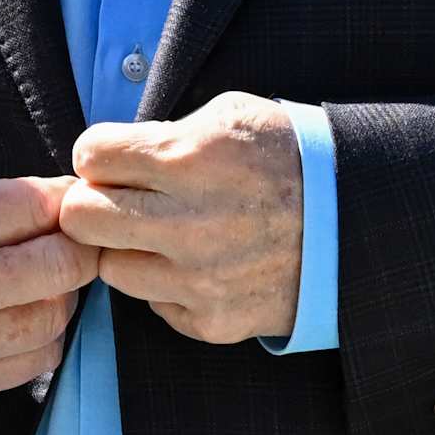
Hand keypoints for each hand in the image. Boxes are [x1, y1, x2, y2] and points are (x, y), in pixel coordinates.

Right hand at [0, 171, 95, 405]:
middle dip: (77, 248)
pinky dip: (43, 334)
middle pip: (56, 268)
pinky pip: (36, 360)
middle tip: (71, 241)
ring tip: (40, 278)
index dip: (64, 200)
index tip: (68, 201)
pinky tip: (20, 314)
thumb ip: (3, 198)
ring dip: (61, 294)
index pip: (33, 207)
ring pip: (53, 318)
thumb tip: (76, 205)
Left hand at [60, 92, 303, 345]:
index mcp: (191, 158)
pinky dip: (166, 284)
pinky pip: (153, 303)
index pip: (90, 155)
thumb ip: (166, 132)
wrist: (354, 223)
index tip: (113, 158)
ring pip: (110, 266)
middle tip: (118, 199)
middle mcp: (189, 222)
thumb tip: (112, 156)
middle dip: (91, 203)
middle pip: (81, 218)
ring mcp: (199, 278)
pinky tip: (198, 263)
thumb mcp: (231, 115)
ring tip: (162, 233)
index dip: (98, 153)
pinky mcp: (210, 319)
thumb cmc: (287, 158)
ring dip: (127, 248)